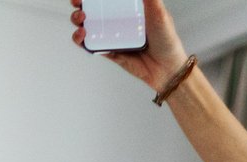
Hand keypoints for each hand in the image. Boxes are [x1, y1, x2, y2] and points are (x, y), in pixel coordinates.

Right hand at [71, 0, 190, 92]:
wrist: (168, 69)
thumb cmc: (167, 41)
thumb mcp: (160, 14)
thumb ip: (150, 0)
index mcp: (128, 10)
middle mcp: (118, 22)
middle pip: (92, 11)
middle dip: (80, 5)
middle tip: (78, 3)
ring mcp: (113, 38)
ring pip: (88, 27)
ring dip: (78, 21)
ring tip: (82, 20)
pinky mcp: (110, 52)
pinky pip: (92, 46)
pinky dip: (82, 41)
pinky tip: (83, 36)